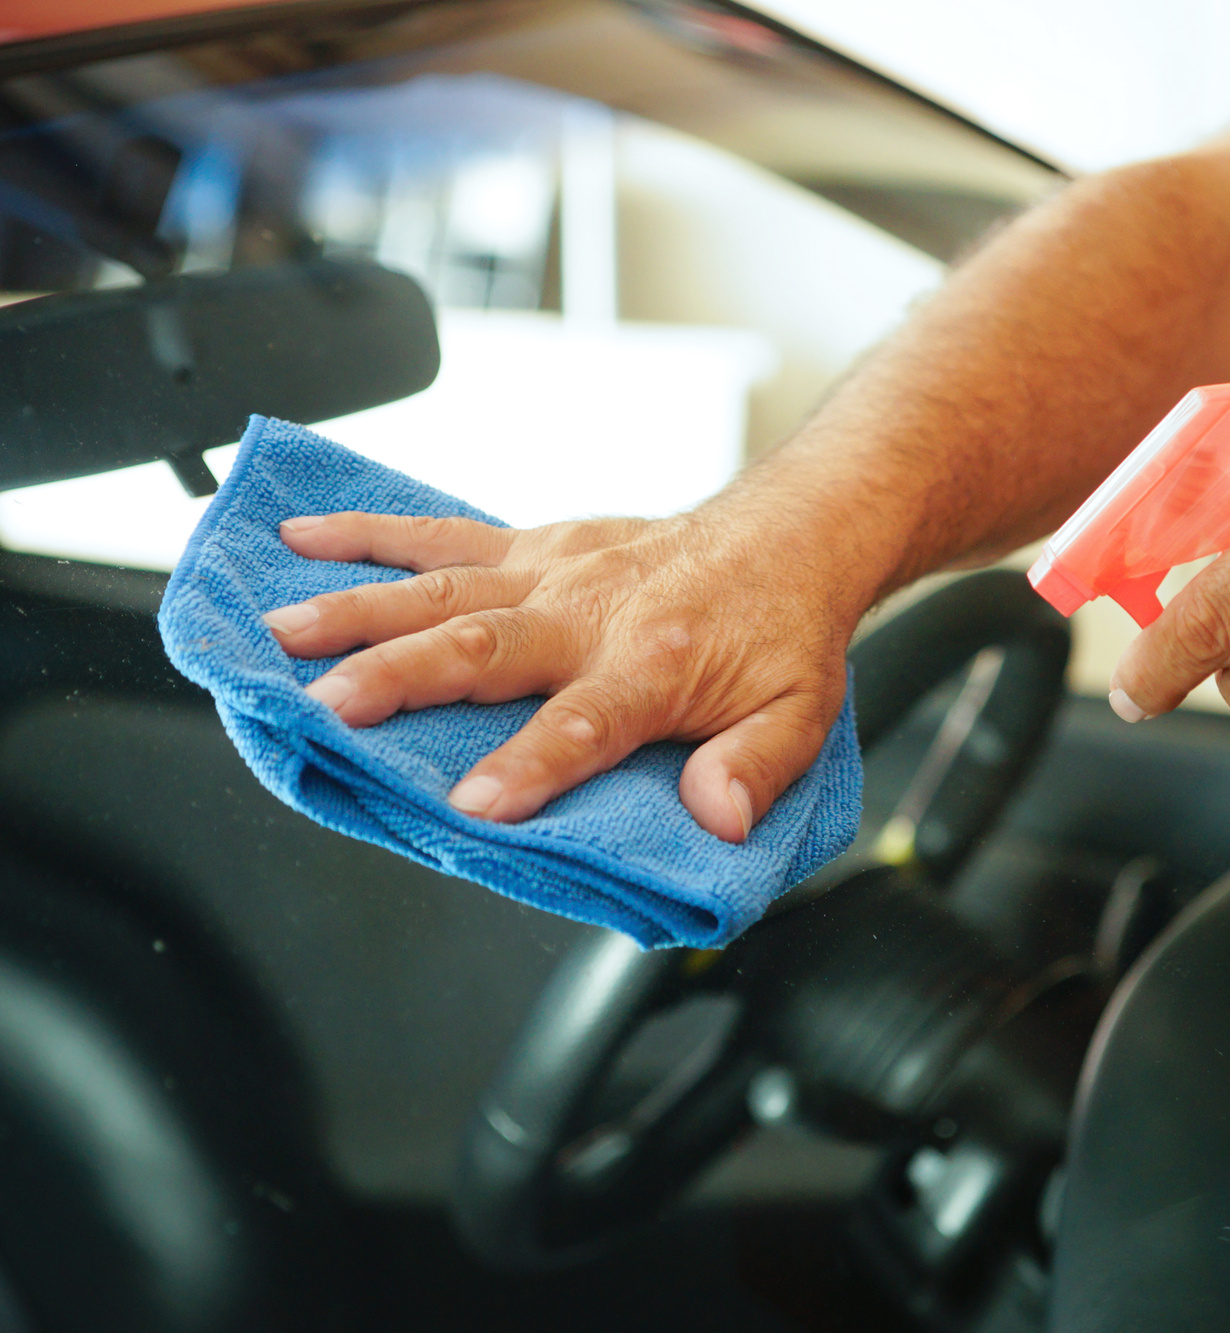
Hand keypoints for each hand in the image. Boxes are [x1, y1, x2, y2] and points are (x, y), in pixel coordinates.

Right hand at [260, 507, 865, 839]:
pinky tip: (301, 538)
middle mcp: (591, 612)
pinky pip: (443, 535)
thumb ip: (758, 767)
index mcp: (653, 666)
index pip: (583, 724)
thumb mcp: (803, 715)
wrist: (788, 537)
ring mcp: (554, 572)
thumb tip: (721, 816)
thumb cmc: (782, 634)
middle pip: (485, 648)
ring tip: (280, 632)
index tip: (474, 806)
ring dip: (358, 609)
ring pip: (443, 589)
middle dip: (400, 679)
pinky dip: (371, 534)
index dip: (530, 766)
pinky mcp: (535, 545)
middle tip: (327, 709)